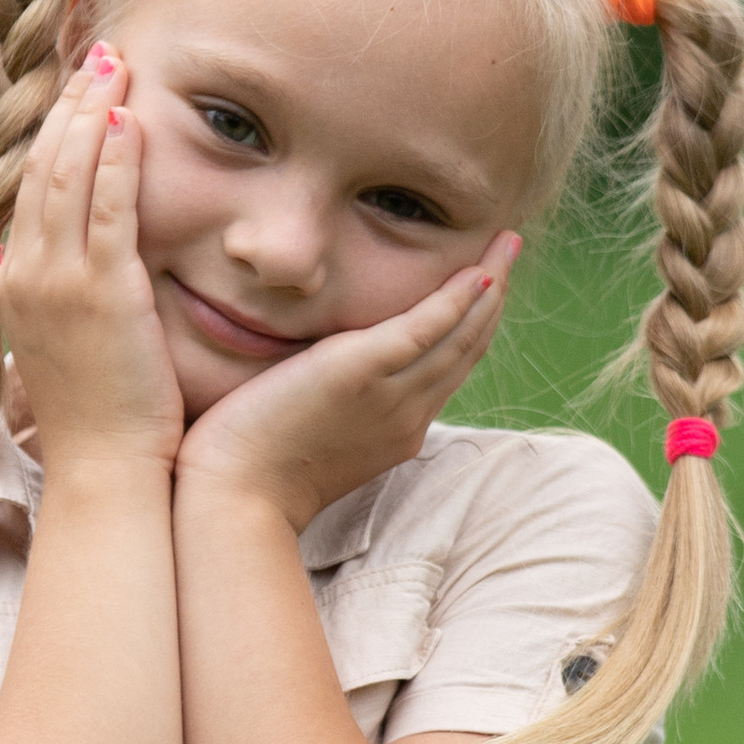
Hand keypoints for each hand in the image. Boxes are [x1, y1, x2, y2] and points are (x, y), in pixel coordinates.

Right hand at [0, 54, 183, 475]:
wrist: (105, 469)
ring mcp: (59, 281)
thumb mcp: (68, 343)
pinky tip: (130, 120)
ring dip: (92, 112)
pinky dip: (115, 159)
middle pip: (43, 164)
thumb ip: (67, 293)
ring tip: (114, 65)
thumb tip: (78, 261)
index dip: (53, 127)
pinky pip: (106, 209)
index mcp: (14, 281)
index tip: (78, 86)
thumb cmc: (101, 415)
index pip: (30, 183)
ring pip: (68, 174)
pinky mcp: (100, 292)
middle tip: (97, 52)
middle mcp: (26, 273)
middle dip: (71, 101)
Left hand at [174, 233, 518, 528]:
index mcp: (397, 432)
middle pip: (466, 350)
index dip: (471, 327)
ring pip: (459, 336)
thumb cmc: (251, 474)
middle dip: (493, 299)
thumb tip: (319, 380)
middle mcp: (407, 416)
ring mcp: (391, 397)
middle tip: (508, 251)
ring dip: (490, 286)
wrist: (236, 499)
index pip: (447, 370)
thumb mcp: (310, 439)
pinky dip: (458, 298)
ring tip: (506, 244)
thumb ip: (331, 408)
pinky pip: (427, 328)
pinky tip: (478, 271)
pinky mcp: (362, 372)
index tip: (484, 290)